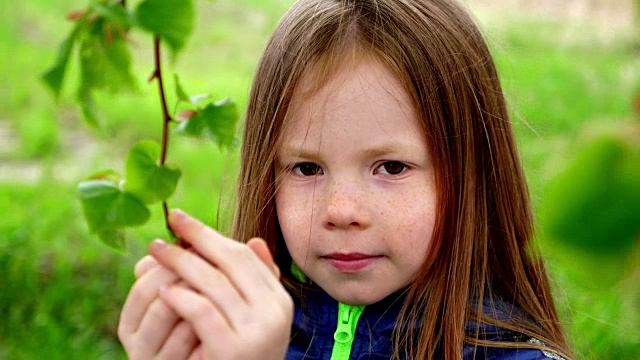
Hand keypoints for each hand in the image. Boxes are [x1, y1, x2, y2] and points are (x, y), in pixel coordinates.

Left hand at [118, 209, 292, 359]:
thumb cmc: (241, 357)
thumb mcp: (252, 319)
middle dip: (197, 237)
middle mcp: (273, 312)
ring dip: (181, 262)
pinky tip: (162, 290)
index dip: (211, 235)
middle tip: (170, 220)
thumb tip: (253, 240)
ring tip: (156, 251)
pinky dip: (181, 298)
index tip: (184, 221)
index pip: (244, 256)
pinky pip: (202, 312)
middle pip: (231, 261)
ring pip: (213, 282)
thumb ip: (251, 284)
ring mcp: (256, 331)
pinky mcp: (232, 350)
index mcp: (279, 301)